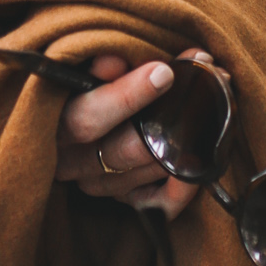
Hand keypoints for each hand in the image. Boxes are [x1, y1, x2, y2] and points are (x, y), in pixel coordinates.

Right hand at [54, 51, 207, 217]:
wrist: (69, 116)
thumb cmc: (78, 81)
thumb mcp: (77, 68)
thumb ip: (93, 64)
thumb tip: (114, 61)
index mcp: (53, 125)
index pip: (87, 119)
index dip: (126, 96)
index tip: (164, 72)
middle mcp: (71, 161)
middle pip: (123, 150)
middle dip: (168, 116)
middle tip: (204, 84)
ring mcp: (96, 182)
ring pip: (144, 171)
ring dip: (184, 140)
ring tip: (213, 104)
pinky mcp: (120, 197)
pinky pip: (155, 204)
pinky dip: (181, 188)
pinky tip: (201, 165)